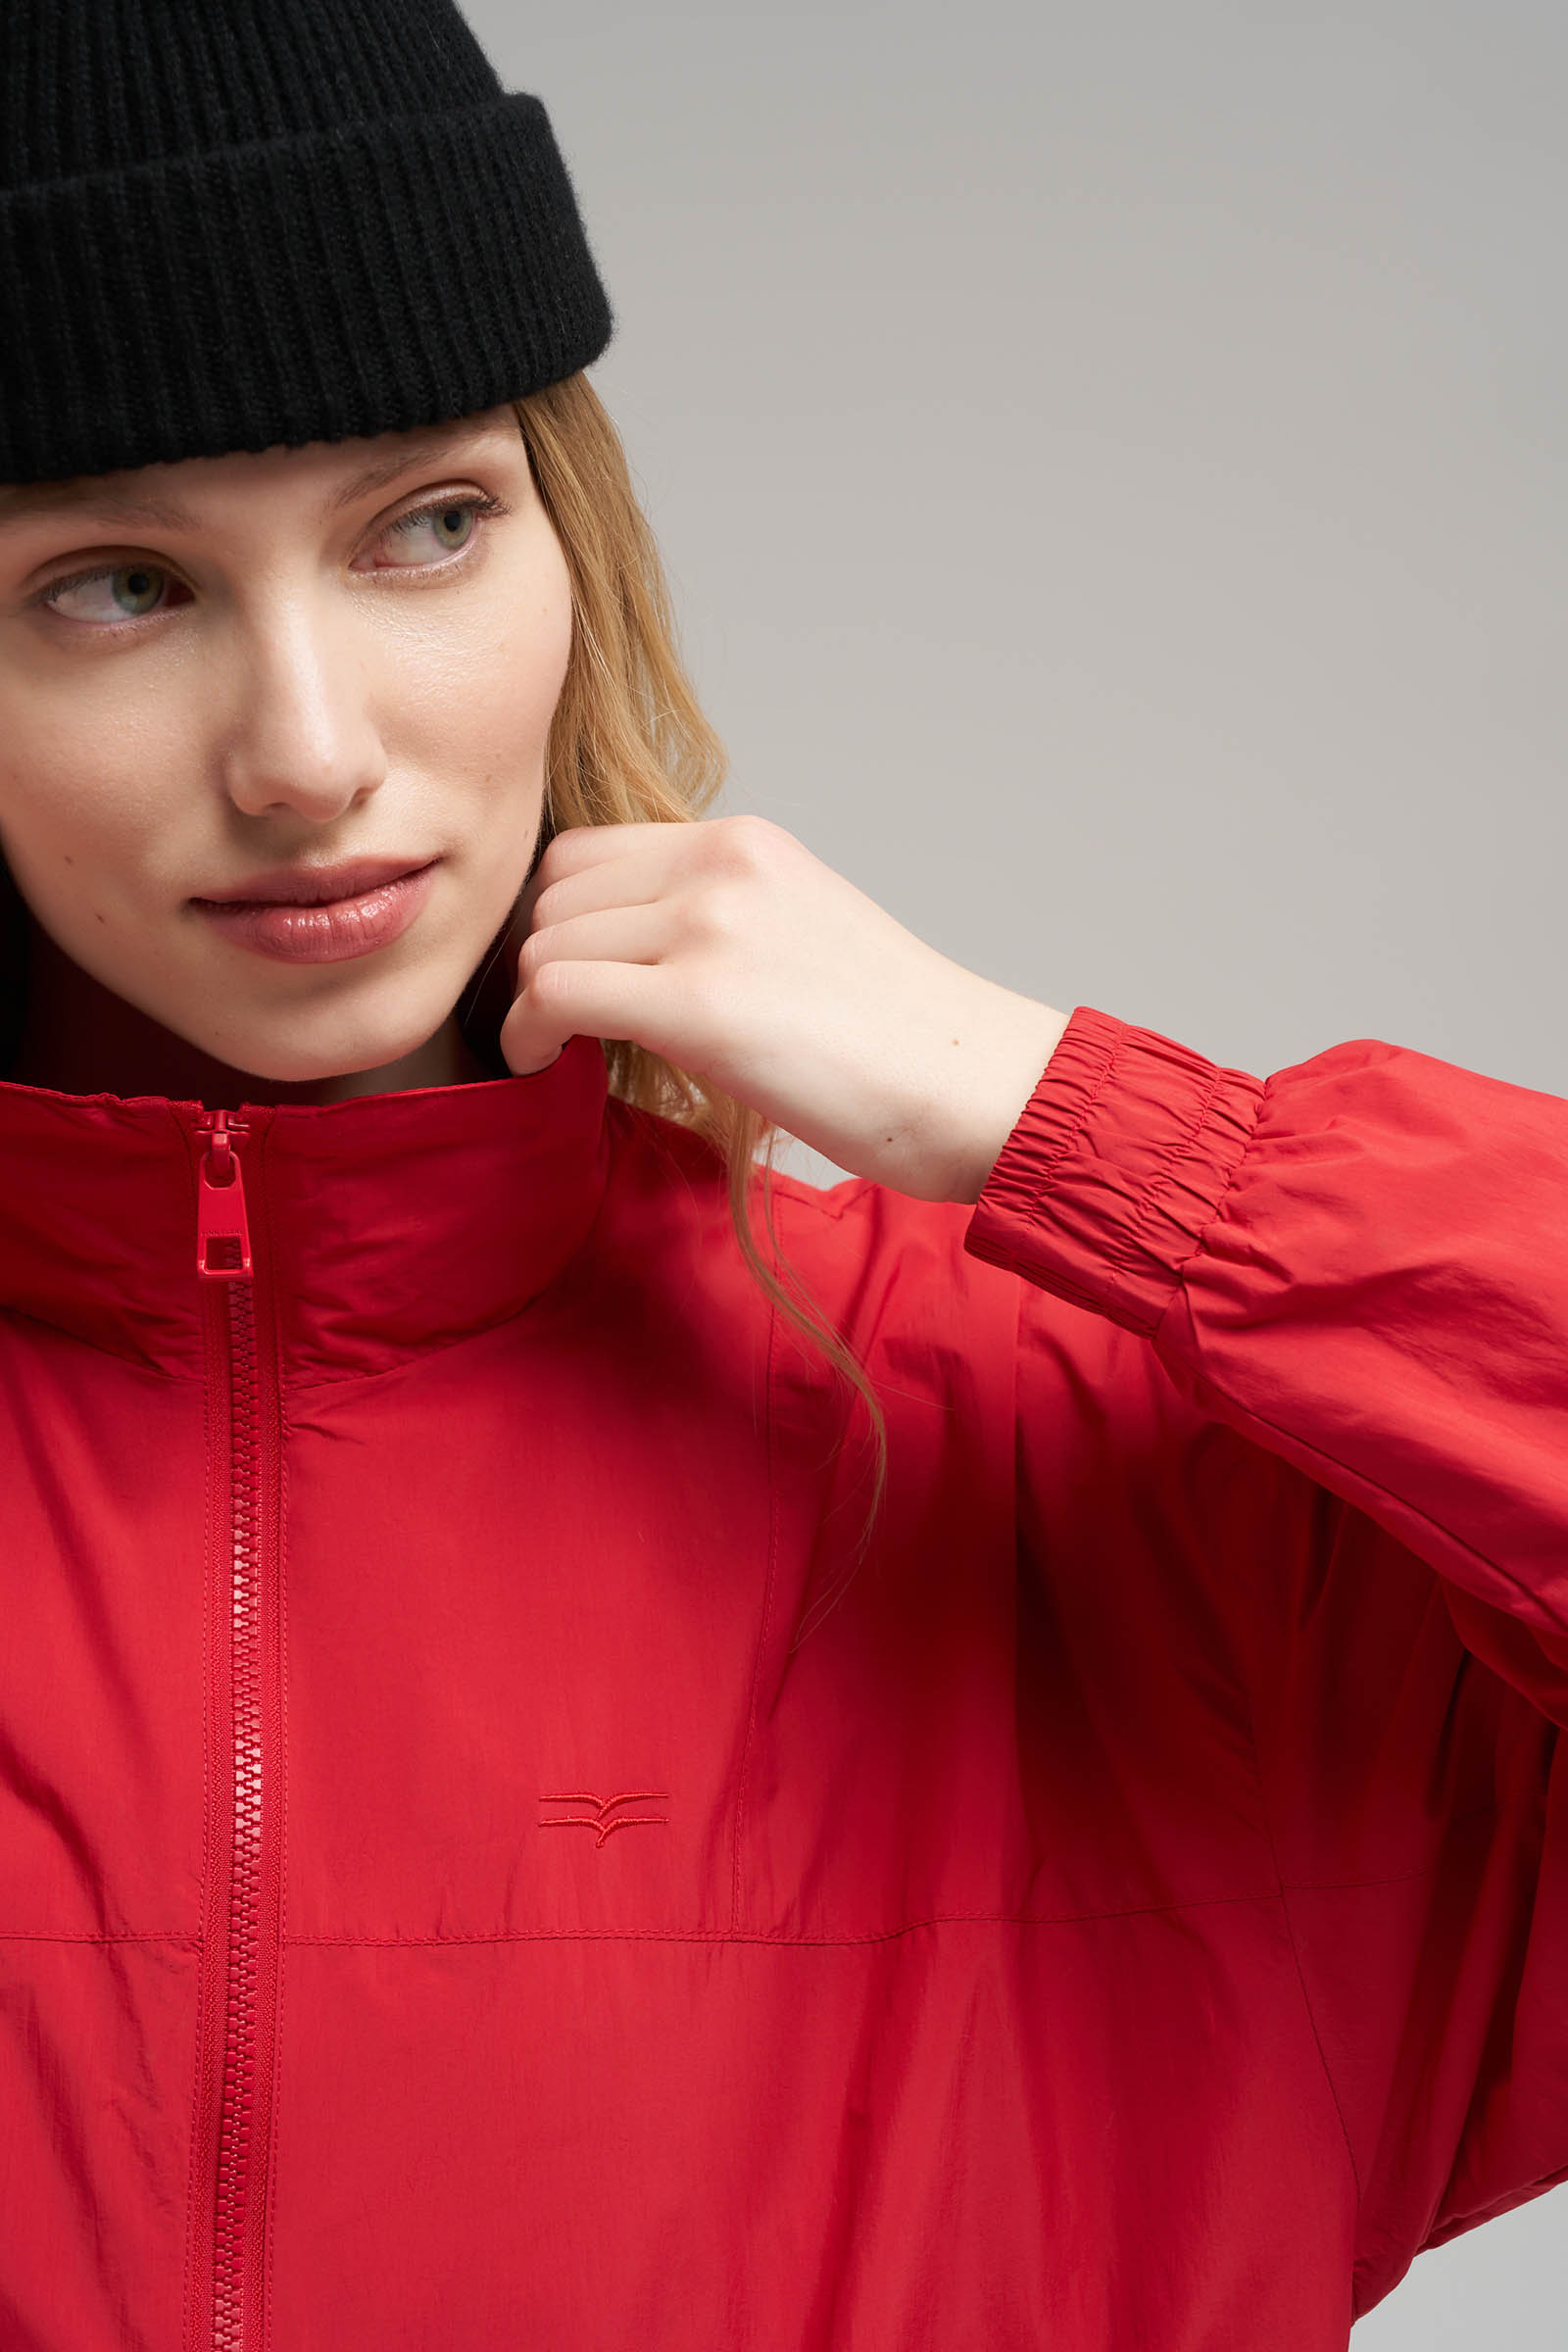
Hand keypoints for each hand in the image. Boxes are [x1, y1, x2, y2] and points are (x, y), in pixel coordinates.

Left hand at [499, 815, 1069, 1203]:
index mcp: (745, 843)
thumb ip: (716, 921)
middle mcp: (721, 865)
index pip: (587, 852)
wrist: (976, 1086)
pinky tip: (549, 1065)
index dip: (559, 920)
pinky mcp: (700, 1003)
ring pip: (545, 943)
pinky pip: (556, 994)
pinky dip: (530, 1034)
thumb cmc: (898, 1040)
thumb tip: (622, 961)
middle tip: (557, 1026)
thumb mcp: (800, 934)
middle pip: (554, 894)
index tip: (568, 979)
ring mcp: (710, 926)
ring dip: (533, 1003)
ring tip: (561, 1051)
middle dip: (539, 961)